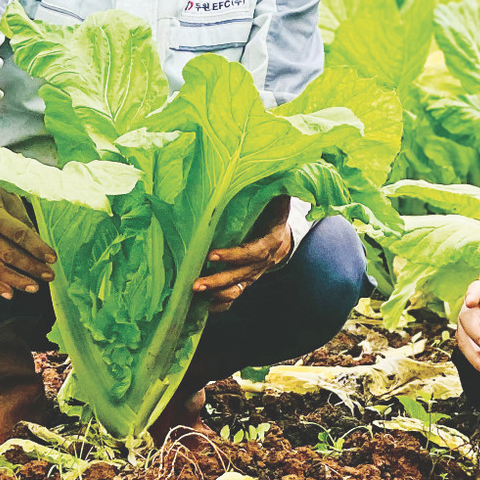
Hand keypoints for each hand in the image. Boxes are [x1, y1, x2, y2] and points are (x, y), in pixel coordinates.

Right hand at [0, 182, 56, 300]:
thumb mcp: (9, 199)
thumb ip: (23, 221)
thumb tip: (38, 244)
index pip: (20, 236)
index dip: (38, 248)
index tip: (52, 258)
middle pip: (9, 256)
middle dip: (31, 268)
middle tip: (49, 276)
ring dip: (16, 281)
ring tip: (34, 288)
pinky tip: (10, 293)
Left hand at [193, 195, 292, 312]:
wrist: (284, 235)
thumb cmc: (274, 212)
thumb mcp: (278, 198)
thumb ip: (273, 188)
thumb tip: (266, 172)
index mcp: (271, 239)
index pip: (253, 251)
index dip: (234, 255)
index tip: (212, 255)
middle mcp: (264, 261)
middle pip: (242, 275)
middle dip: (219, 281)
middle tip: (195, 284)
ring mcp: (255, 274)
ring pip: (238, 289)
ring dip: (217, 294)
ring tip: (195, 294)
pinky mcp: (247, 281)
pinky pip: (235, 296)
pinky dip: (221, 304)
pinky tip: (204, 307)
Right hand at [456, 279, 479, 377]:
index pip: (474, 289)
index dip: (471, 295)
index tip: (471, 302)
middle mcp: (470, 307)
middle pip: (467, 319)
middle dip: (476, 334)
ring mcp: (467, 323)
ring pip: (464, 339)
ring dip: (474, 356)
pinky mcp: (467, 338)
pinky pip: (468, 350)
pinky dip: (477, 362)